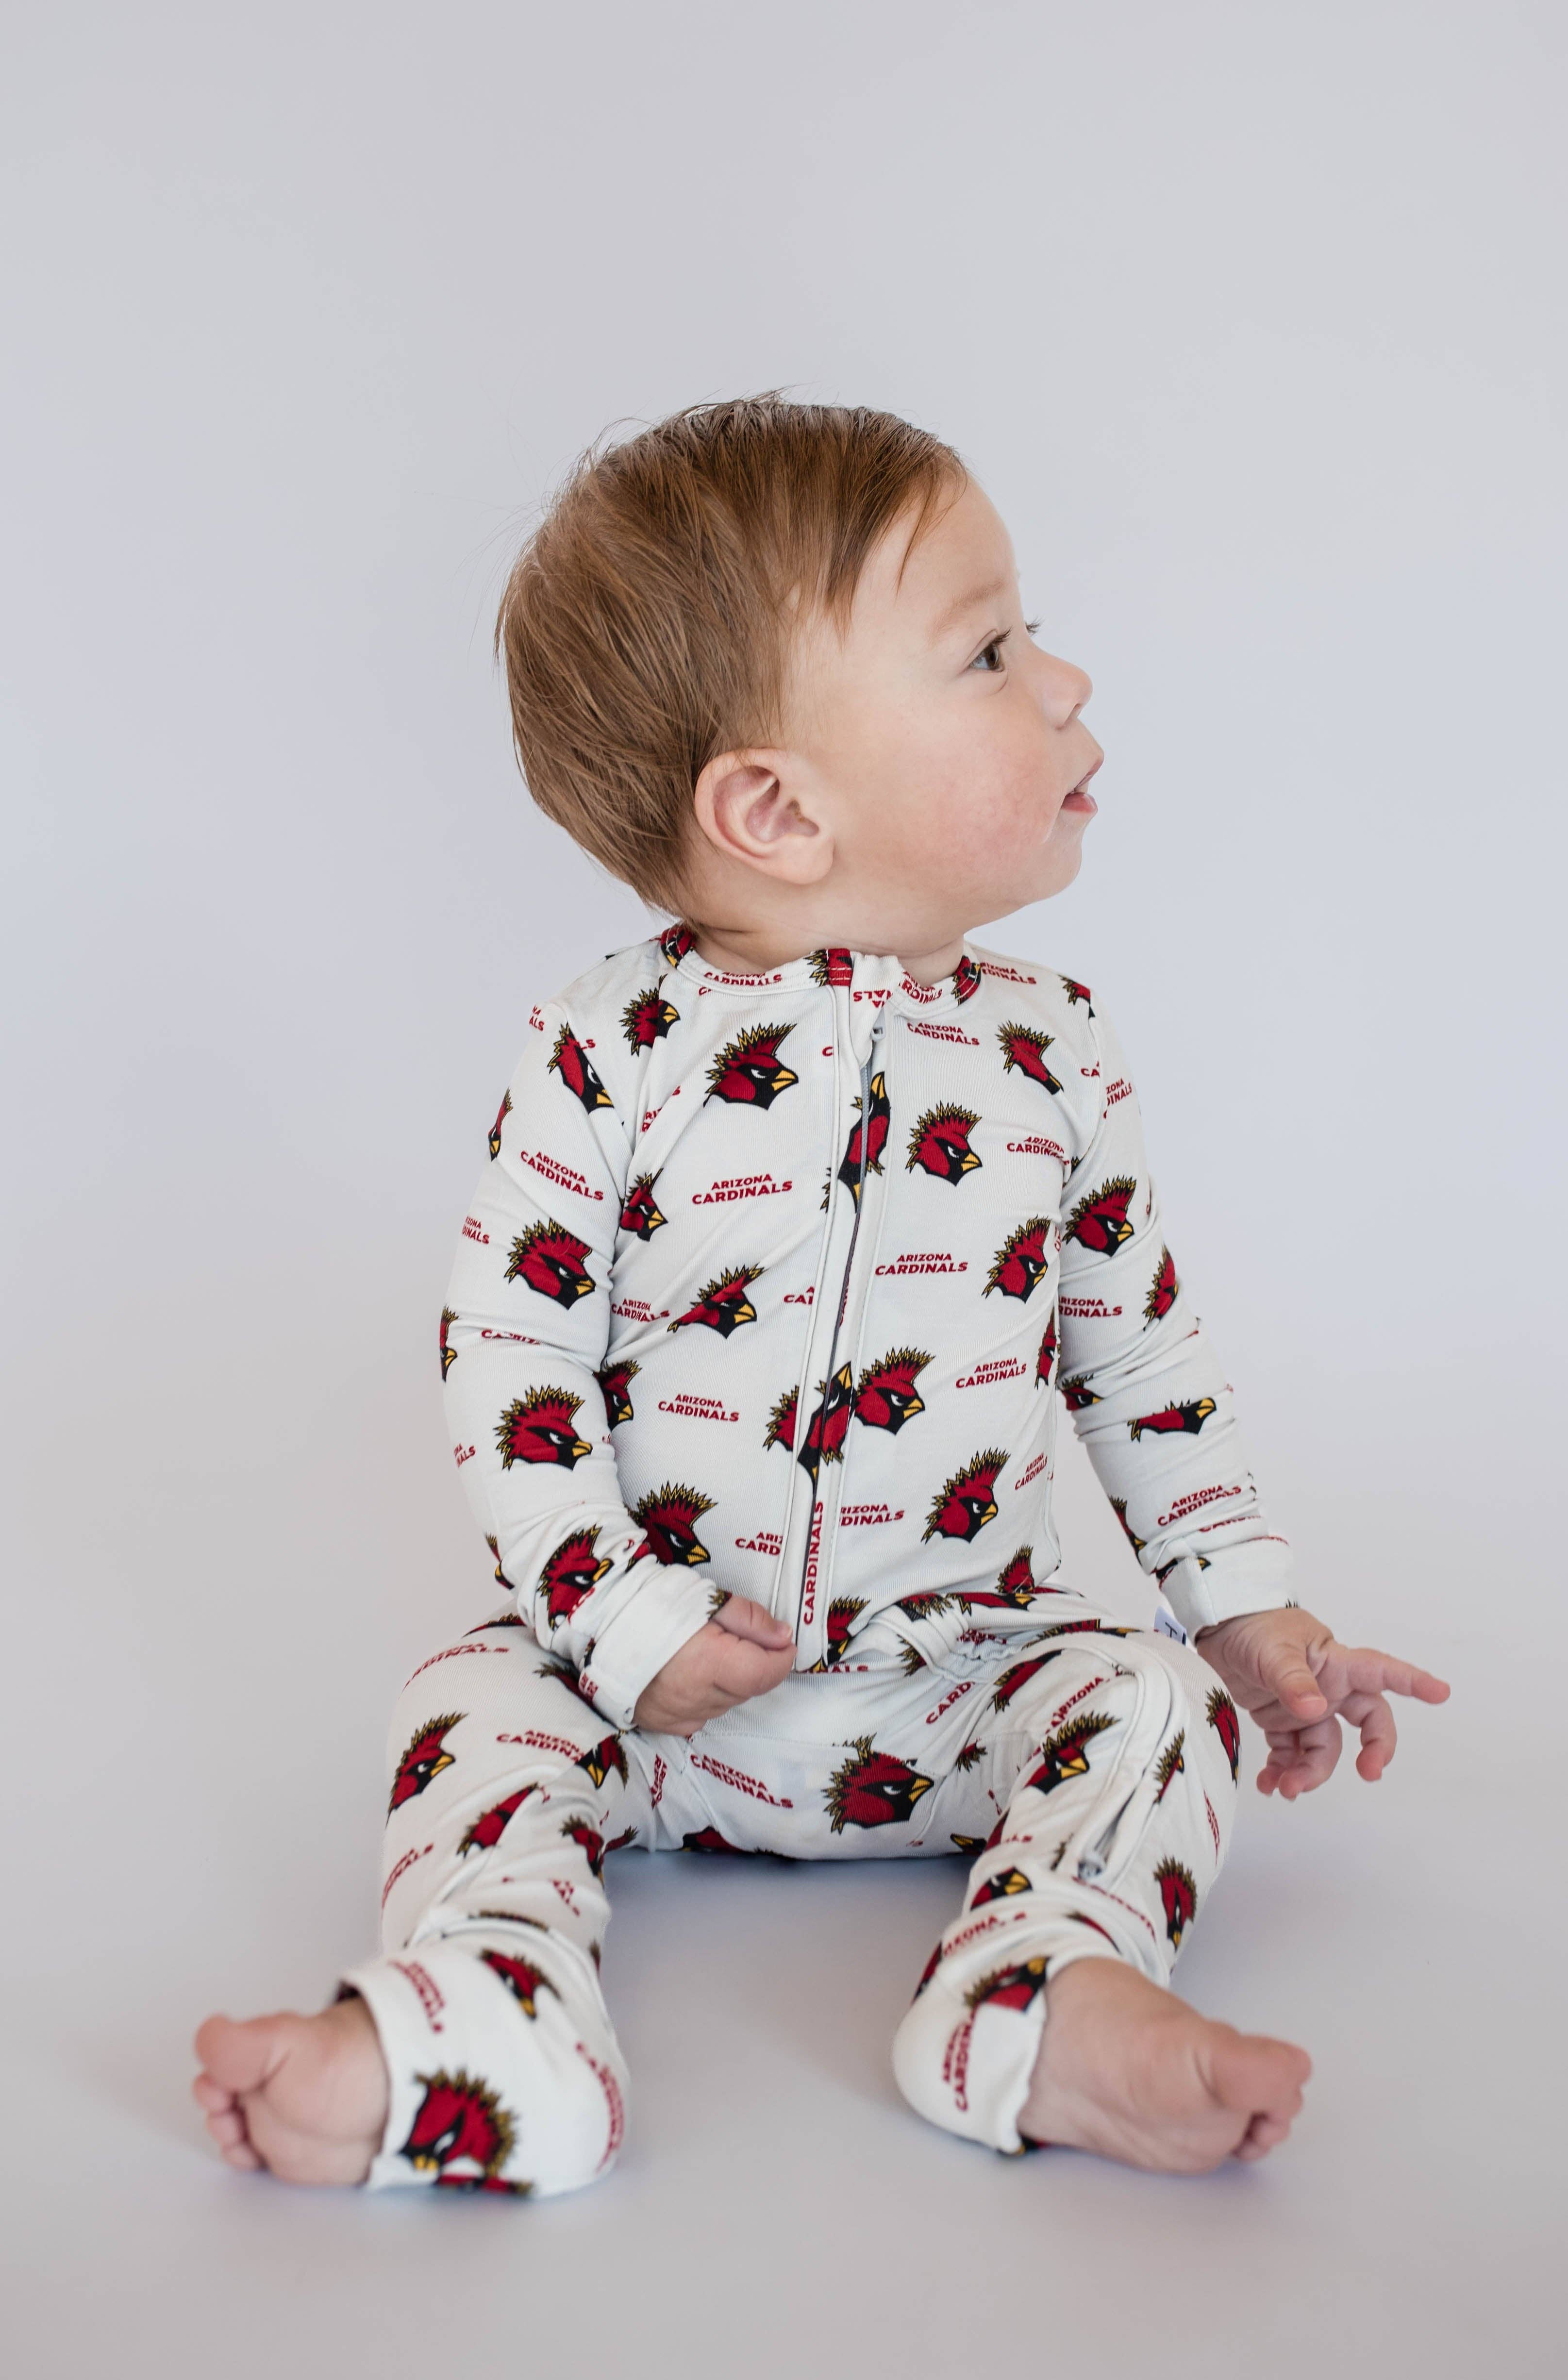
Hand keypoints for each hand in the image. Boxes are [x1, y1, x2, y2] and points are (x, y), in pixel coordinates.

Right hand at [633, 1594, 795, 1737]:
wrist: (599, 1621)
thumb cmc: (652, 1603)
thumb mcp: (708, 1598)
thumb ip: (751, 1619)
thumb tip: (783, 1637)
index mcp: (708, 1662)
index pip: (765, 1674)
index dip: (781, 1658)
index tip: (782, 1642)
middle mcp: (694, 1696)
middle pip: (747, 1689)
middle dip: (756, 1665)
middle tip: (743, 1638)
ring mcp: (676, 1714)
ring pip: (725, 1704)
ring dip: (731, 1683)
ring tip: (711, 1652)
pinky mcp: (661, 1722)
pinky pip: (700, 1717)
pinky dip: (707, 1700)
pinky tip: (694, 1677)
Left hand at [1194, 1606, 1449, 1798]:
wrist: (1217, 1627)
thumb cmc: (1252, 1626)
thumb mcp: (1271, 1650)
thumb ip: (1292, 1680)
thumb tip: (1316, 1709)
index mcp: (1335, 1662)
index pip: (1381, 1671)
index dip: (1413, 1682)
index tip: (1442, 1693)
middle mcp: (1330, 1687)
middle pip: (1367, 1723)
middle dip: (1373, 1750)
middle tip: (1369, 1774)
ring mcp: (1307, 1707)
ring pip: (1324, 1750)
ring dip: (1310, 1773)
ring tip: (1286, 1789)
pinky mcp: (1281, 1721)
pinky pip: (1292, 1755)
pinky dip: (1282, 1772)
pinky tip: (1269, 1785)